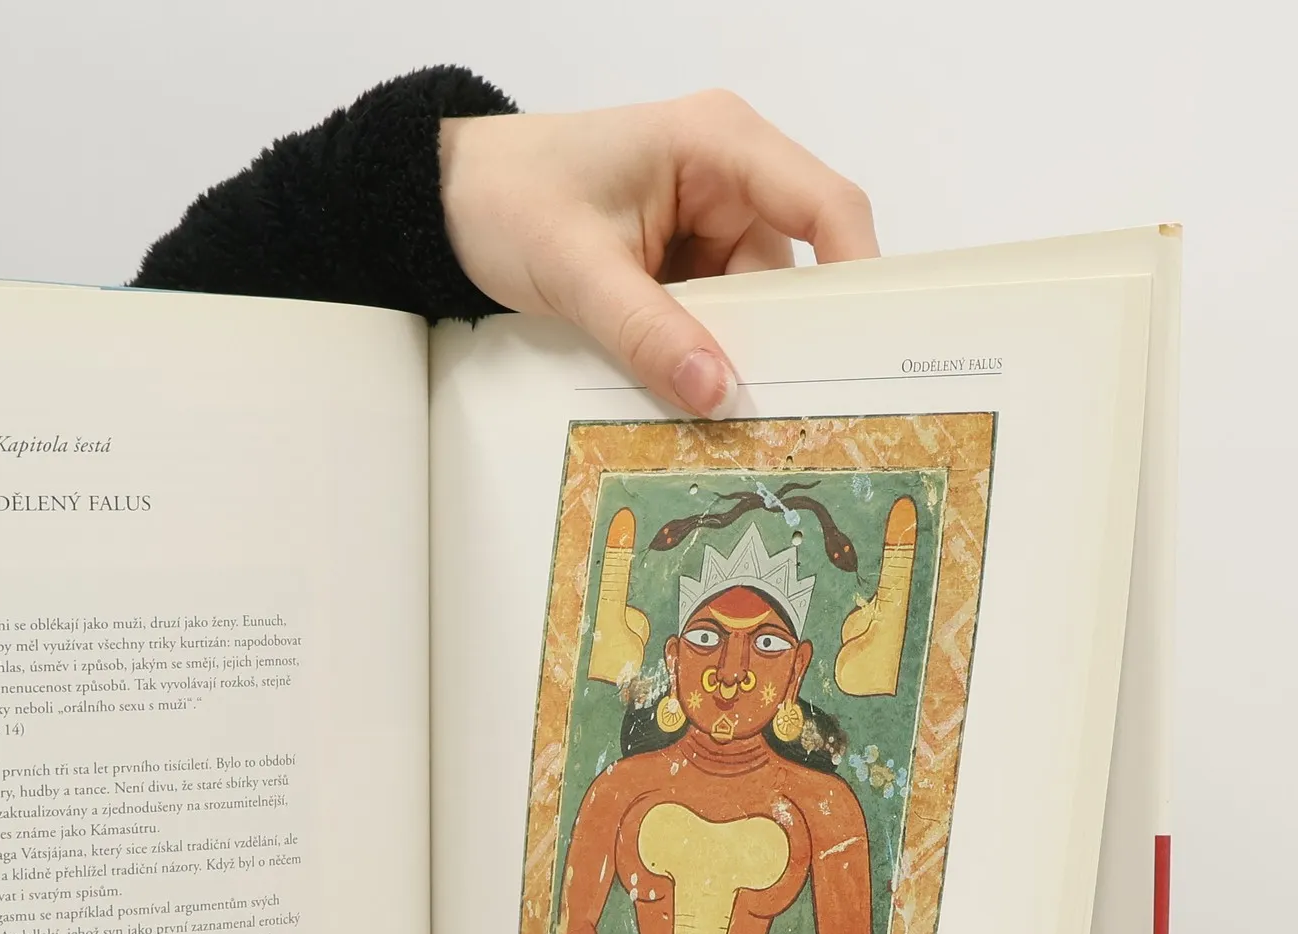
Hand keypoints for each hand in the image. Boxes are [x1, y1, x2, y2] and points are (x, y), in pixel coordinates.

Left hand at [439, 92, 876, 416]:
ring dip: (729, 353)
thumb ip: (648, 332)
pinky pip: (708, 315)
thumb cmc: (505, 200)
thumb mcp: (577, 271)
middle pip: (786, 268)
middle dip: (778, 336)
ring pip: (745, 304)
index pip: (824, 205)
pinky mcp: (675, 260)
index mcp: (718, 143)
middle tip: (784, 410)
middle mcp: (725, 176)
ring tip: (720, 415)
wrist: (446, 202)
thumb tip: (717, 392)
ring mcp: (702, 220)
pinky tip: (686, 392)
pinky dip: (697, 352)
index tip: (862, 346)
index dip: (854, 273)